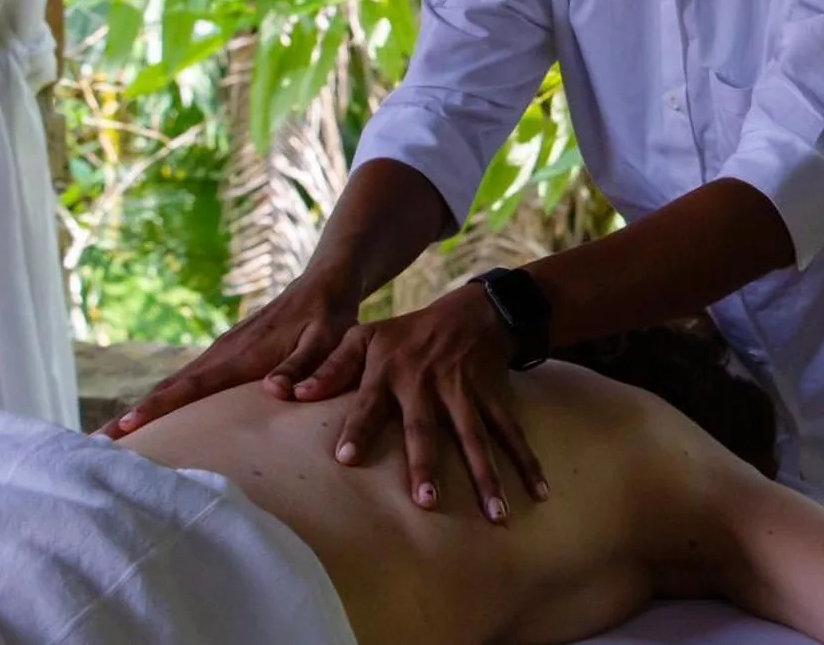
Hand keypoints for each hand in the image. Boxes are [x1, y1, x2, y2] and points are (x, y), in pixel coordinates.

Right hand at [98, 271, 359, 438]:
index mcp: (241, 356)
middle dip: (133, 417)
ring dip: (144, 410)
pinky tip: (155, 420)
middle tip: (95, 446)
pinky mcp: (226, 355)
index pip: (190, 387)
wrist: (323, 284)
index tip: (123, 431)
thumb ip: (303, 365)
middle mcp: (222, 354)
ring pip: (175, 385)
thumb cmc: (328, 318)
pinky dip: (166, 400)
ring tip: (112, 440)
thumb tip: (275, 391)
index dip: (157, 410)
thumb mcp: (326, 340)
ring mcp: (221, 353)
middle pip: (169, 389)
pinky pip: (189, 382)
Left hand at [292, 285, 548, 520]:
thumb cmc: (408, 333)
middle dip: (426, 464)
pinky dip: (526, 462)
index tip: (346, 460)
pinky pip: (510, 431)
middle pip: (425, 428)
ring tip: (494, 514)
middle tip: (426, 502)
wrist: (474, 310)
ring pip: (475, 436)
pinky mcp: (493, 395)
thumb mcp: (364, 338)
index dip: (357, 428)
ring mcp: (464, 390)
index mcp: (389, 370)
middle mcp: (426, 382)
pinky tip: (538, 493)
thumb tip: (285, 392)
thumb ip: (327, 367)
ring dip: (485, 474)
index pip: (368, 402)